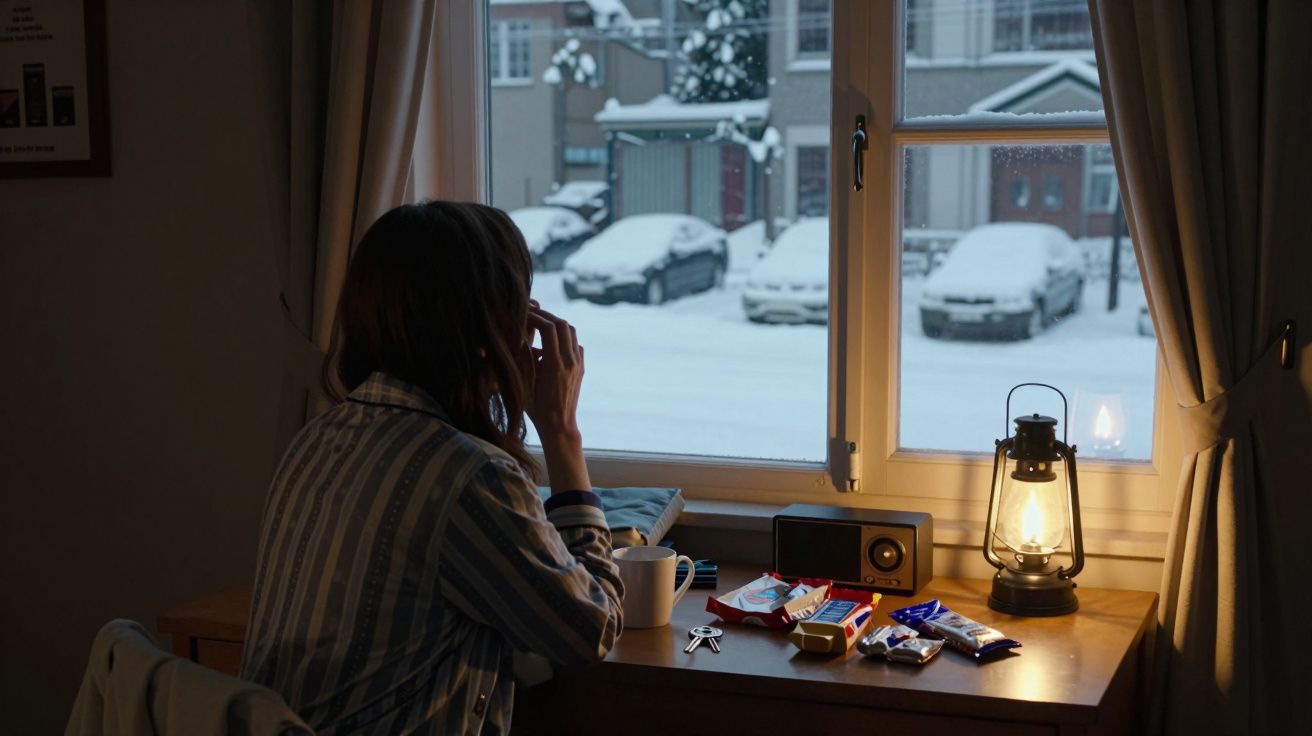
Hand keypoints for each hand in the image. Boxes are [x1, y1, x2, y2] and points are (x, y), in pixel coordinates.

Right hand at [526, 303, 590, 492]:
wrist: (558, 426)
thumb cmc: (536, 408)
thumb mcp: (524, 383)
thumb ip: (523, 359)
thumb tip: (519, 337)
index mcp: (555, 364)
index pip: (549, 328)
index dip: (536, 317)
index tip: (524, 314)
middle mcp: (570, 362)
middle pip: (562, 325)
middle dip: (546, 316)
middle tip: (532, 314)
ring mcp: (578, 364)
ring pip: (571, 332)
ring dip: (556, 325)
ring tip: (540, 326)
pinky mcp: (581, 368)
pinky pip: (575, 344)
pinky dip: (564, 338)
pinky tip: (550, 345)